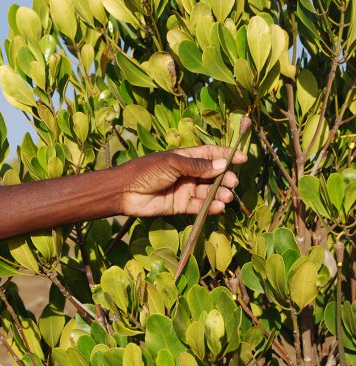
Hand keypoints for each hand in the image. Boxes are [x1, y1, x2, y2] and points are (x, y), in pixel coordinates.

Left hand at [118, 145, 247, 216]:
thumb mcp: (173, 164)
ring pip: (207, 192)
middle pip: (212, 175)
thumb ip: (198, 166)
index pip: (210, 154)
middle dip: (225, 178)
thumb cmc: (146, 171)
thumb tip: (224, 165)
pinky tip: (218, 207)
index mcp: (184, 158)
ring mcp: (184, 190)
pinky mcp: (179, 206)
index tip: (243, 158)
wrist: (125, 191)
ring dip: (219, 194)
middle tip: (233, 182)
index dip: (226, 156)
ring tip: (227, 197)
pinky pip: (198, 206)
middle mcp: (186, 174)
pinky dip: (209, 207)